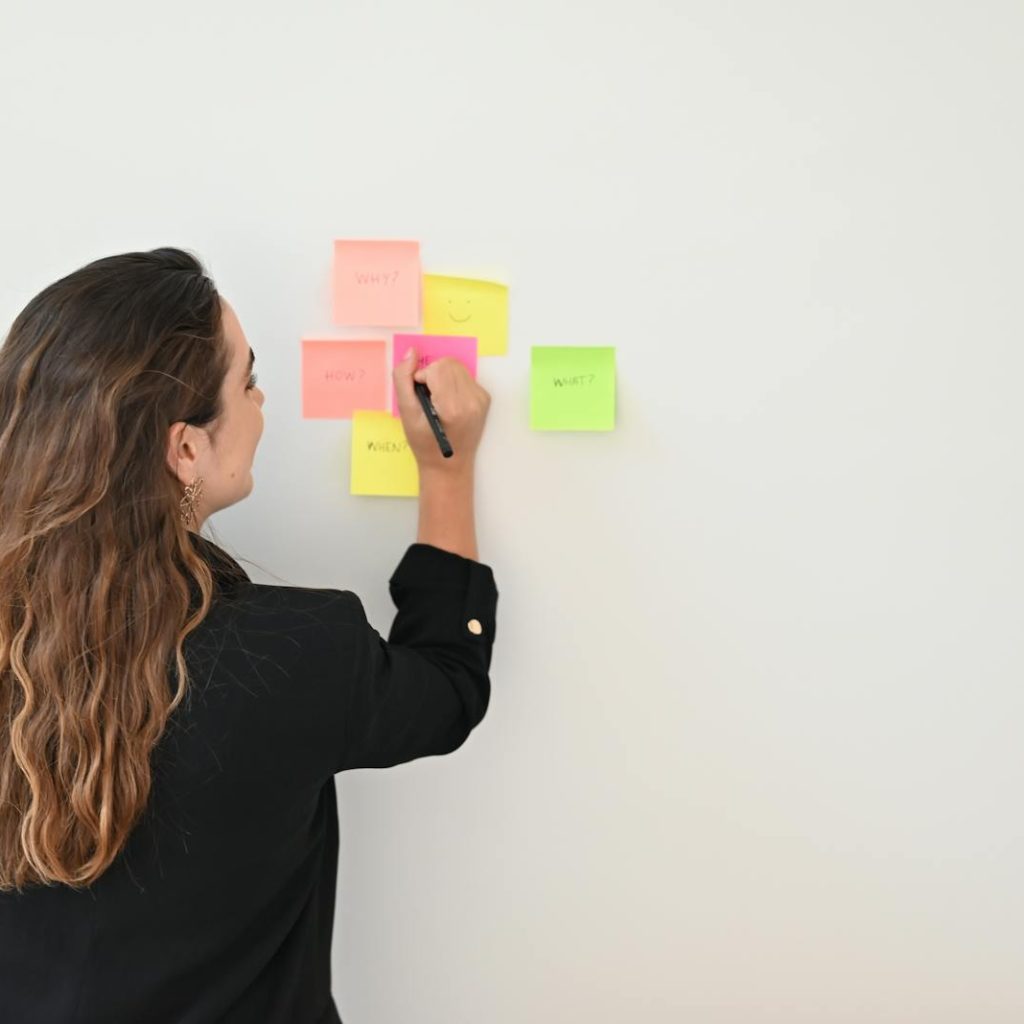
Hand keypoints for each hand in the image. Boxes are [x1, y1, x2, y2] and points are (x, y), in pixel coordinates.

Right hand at [393, 349, 490, 474]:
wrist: (449, 464)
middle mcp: (472, 402)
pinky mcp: (484, 399)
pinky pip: (466, 376)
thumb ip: (403, 379)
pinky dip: (454, 383)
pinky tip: (450, 401)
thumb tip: (411, 352)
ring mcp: (481, 400)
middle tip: (429, 397)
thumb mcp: (406, 413)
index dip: (423, 376)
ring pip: (457, 367)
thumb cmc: (425, 443)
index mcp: (453, 408)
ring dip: (444, 377)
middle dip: (434, 374)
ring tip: (439, 399)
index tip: (421, 394)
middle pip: (449, 364)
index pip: (438, 369)